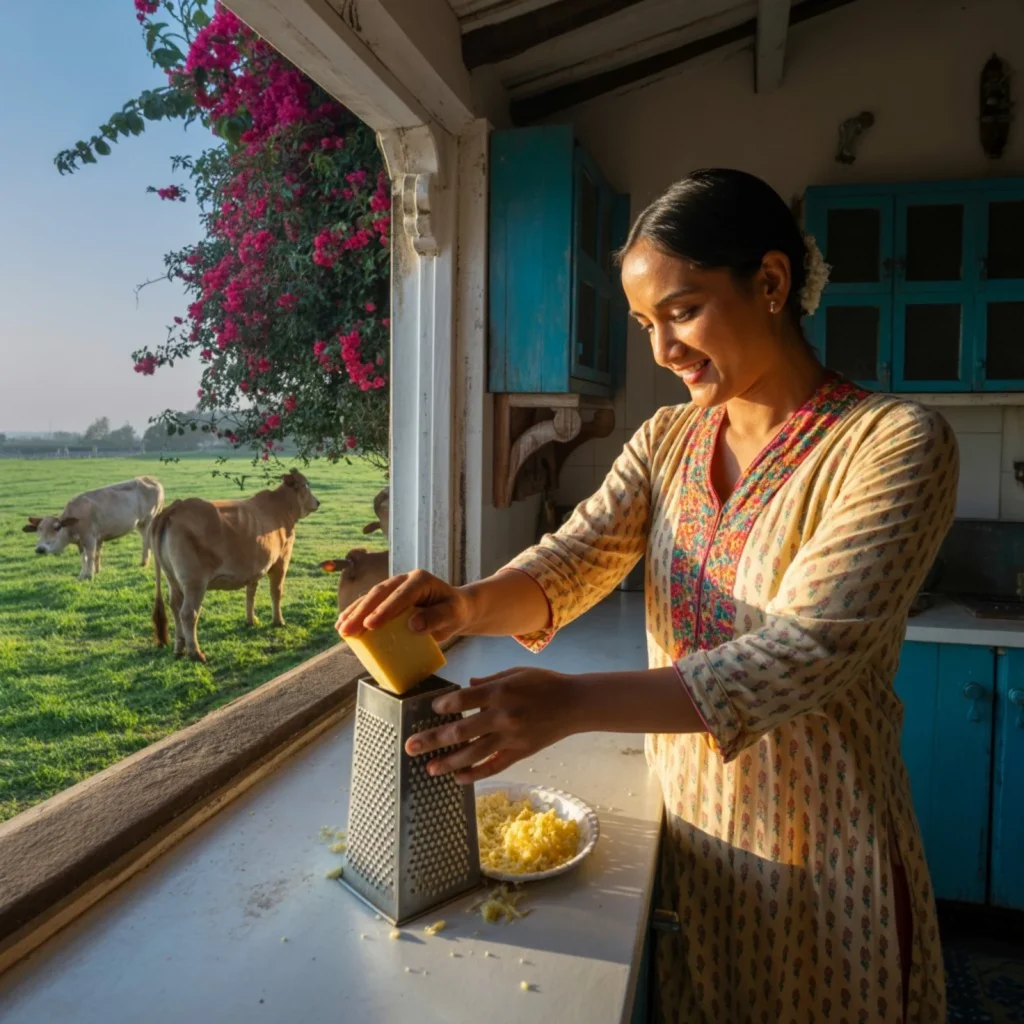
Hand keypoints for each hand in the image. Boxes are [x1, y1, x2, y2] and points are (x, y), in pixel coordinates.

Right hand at [335, 568, 472, 641]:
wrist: (454, 608)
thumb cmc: (454, 611)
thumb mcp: (453, 615)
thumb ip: (437, 618)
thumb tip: (414, 625)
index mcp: (420, 580)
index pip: (401, 594)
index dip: (385, 609)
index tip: (371, 625)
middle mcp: (403, 580)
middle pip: (380, 594)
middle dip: (362, 612)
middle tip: (348, 630)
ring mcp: (394, 587)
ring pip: (370, 597)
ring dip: (354, 612)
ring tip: (341, 629)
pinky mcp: (387, 597)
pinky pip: (369, 604)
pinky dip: (356, 613)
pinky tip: (343, 624)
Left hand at [404, 667, 581, 783]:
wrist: (575, 703)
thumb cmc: (544, 683)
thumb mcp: (515, 672)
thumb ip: (489, 680)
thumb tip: (465, 685)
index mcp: (500, 691)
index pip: (463, 700)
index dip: (443, 705)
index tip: (432, 709)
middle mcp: (502, 716)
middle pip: (460, 731)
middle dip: (433, 740)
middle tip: (410, 747)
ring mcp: (511, 737)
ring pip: (474, 754)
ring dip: (449, 763)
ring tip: (430, 769)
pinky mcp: (520, 752)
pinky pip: (494, 766)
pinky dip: (475, 774)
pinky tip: (459, 778)